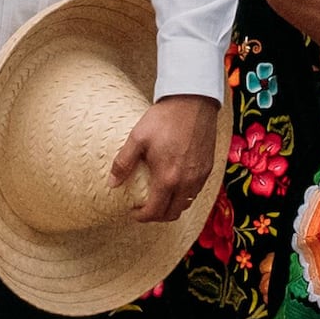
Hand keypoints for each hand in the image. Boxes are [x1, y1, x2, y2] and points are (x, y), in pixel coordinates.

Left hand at [111, 93, 223, 223]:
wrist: (193, 102)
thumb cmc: (164, 118)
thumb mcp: (137, 138)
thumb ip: (123, 163)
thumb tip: (112, 183)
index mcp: (167, 178)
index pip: (155, 211)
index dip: (142, 216)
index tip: (133, 211)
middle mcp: (186, 182)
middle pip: (172, 213)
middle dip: (156, 216)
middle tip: (144, 208)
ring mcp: (199, 176)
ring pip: (185, 204)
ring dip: (171, 206)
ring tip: (158, 197)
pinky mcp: (207, 168)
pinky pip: (195, 191)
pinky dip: (183, 195)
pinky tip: (174, 184)